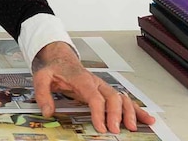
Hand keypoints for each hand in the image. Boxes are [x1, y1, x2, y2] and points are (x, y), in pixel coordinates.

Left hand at [31, 41, 154, 133]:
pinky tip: (145, 119)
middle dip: (116, 114)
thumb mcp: (42, 77)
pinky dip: (135, 109)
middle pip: (112, 97)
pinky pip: (123, 99)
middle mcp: (95, 82)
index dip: (99, 112)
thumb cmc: (54, 68)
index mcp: (81, 79)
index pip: (94, 96)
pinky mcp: (105, 91)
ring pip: (121, 98)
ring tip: (132, 127)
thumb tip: (47, 111)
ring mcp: (102, 86)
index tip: (101, 126)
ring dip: (129, 112)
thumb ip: (43, 94)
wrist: (60, 57)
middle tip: (115, 130)